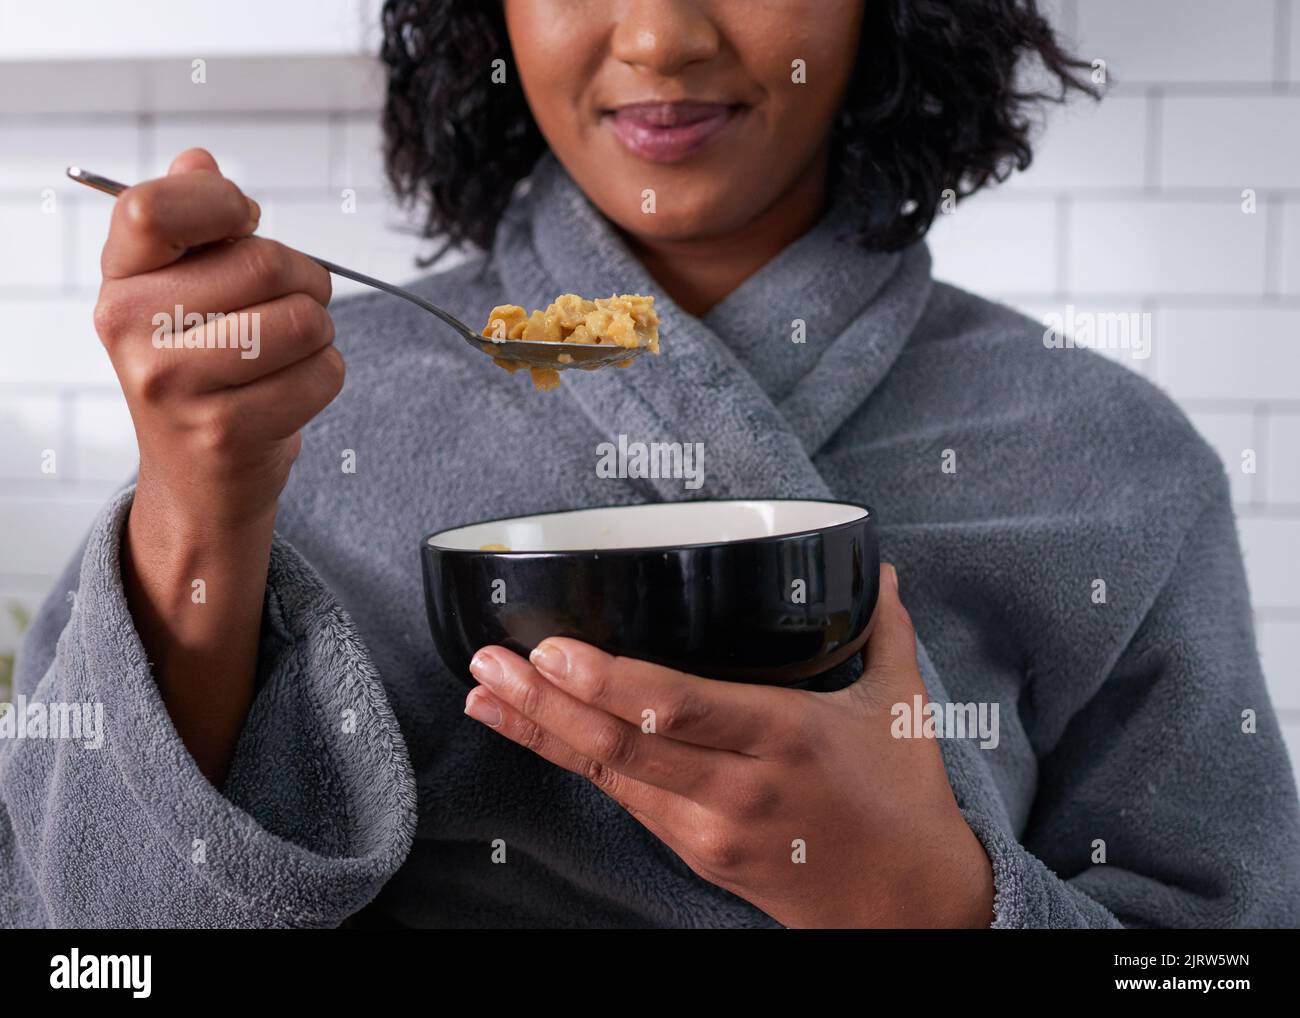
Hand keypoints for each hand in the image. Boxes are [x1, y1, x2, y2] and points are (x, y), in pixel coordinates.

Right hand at [95, 147, 340, 532]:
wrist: (197, 480)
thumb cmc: (201, 371)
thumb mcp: (178, 294)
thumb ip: (189, 223)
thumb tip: (199, 161)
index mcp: (119, 282)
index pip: (153, 207)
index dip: (223, 202)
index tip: (246, 223)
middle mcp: (131, 329)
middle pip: (265, 262)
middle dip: (305, 278)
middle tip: (292, 303)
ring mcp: (175, 385)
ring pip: (305, 319)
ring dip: (321, 331)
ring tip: (290, 351)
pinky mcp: (226, 432)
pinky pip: (323, 373)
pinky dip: (327, 375)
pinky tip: (292, 390)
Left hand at [463, 563, 994, 927]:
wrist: (909, 910)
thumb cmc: (903, 803)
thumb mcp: (901, 710)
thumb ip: (886, 632)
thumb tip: (887, 571)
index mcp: (788, 737)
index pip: (682, 707)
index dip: (610, 682)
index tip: (554, 651)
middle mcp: (739, 787)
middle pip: (624, 744)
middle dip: (546, 703)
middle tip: (491, 663)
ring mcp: (712, 829)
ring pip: (610, 775)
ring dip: (540, 733)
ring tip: (485, 695)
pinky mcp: (697, 854)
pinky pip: (625, 799)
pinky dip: (572, 763)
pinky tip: (532, 734)